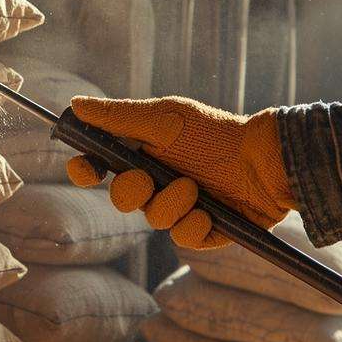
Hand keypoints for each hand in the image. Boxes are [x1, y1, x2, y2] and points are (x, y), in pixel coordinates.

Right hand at [64, 96, 294, 249]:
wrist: (265, 158)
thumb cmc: (214, 132)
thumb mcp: (165, 118)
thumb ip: (119, 116)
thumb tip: (75, 103)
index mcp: (142, 154)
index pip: (99, 167)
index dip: (84, 170)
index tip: (85, 169)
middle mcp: (157, 182)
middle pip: (121, 198)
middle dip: (131, 191)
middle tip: (147, 179)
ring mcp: (181, 207)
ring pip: (154, 219)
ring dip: (170, 204)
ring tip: (195, 189)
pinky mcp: (204, 231)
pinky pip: (184, 238)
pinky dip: (194, 225)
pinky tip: (210, 212)